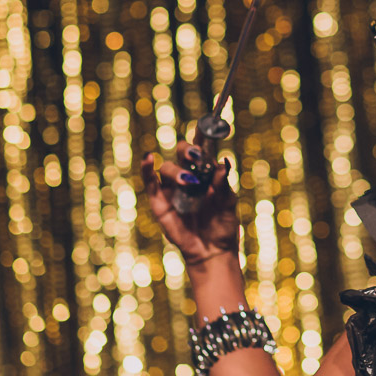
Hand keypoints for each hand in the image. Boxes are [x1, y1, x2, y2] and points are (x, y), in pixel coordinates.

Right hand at [141, 141, 238, 265]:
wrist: (212, 251)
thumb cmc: (223, 225)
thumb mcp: (228, 203)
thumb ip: (223, 184)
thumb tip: (223, 162)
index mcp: (206, 174)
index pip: (202, 150)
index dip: (202, 136)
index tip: (206, 125)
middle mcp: (188, 177)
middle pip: (182, 154)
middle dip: (188, 150)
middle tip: (197, 155)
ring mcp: (173, 189)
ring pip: (168, 168)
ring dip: (177, 170)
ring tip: (190, 182)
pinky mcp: (160, 203)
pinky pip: (151, 183)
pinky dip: (147, 170)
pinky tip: (148, 158)